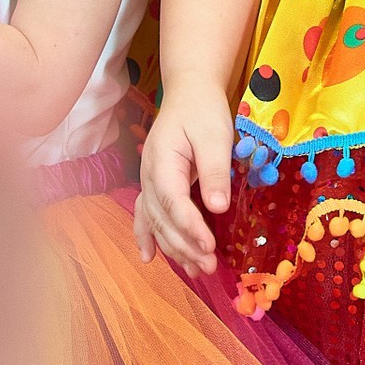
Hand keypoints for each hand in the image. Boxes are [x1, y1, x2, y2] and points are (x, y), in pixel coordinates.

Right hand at [136, 81, 234, 273]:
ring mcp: (149, 181)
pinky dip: (146, 237)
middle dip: (185, 245)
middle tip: (208, 267)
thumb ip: (214, 171)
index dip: (190, 227)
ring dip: (173, 248)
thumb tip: (217, 207)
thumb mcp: (214, 136)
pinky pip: (146, 215)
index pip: (174, 201)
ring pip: (155, 222)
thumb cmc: (203, 111)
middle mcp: (149, 175)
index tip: (208, 246)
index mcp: (163, 161)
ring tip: (195, 270)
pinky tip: (148, 257)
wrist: (189, 94)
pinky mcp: (155, 185)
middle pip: (162, 218)